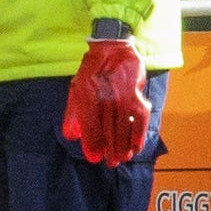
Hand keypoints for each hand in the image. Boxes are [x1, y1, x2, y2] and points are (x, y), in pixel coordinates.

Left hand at [65, 39, 154, 169]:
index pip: (89, 127)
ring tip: (122, 158)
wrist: (112, 47)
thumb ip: (73, 113)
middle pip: (107, 132)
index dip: (92, 144)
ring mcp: (121, 97)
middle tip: (110, 163)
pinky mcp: (136, 95)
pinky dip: (138, 134)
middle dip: (109, 150)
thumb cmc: (92, 70)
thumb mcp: (76, 89)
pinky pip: (139, 119)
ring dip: (123, 147)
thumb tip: (71, 136)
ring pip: (123, 128)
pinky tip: (137, 146)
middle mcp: (104, 99)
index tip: (94, 158)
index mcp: (85, 97)